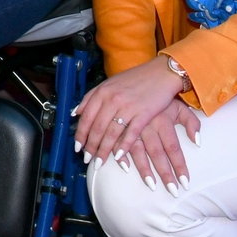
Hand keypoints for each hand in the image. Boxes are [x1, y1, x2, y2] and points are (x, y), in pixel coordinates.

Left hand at [76, 54, 201, 189]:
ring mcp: (128, 106)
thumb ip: (92, 97)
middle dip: (90, 147)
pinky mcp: (144, 113)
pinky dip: (124, 146)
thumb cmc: (135, 79)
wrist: (160, 73)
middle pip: (97, 128)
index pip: (86, 117)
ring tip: (99, 163)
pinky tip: (118, 156)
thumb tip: (75, 112)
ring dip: (104, 151)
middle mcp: (112, 99)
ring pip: (111, 133)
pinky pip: (131, 133)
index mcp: (102, 92)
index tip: (78, 148)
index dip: (80, 135)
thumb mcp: (109, 84)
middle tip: (87, 160)